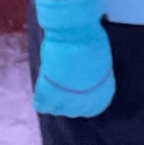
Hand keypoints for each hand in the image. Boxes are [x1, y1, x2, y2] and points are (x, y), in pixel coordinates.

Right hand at [33, 0, 115, 116]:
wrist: (74, 33)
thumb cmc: (90, 41)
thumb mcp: (100, 64)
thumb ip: (94, 79)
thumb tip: (85, 82)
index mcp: (103, 95)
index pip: (91, 109)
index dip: (81, 100)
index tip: (75, 90)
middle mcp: (87, 103)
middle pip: (73, 111)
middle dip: (67, 99)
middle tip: (61, 83)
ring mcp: (68, 102)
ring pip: (56, 109)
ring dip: (53, 99)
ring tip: (52, 84)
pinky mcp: (49, 95)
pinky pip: (41, 105)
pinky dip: (40, 98)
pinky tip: (42, 87)